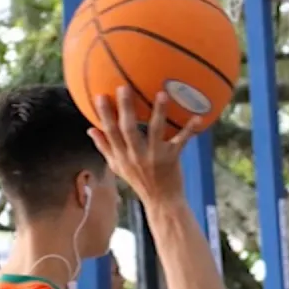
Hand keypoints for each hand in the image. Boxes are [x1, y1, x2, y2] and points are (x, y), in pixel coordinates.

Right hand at [88, 87, 201, 203]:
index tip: (99, 95)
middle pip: (128, 129)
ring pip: (155, 131)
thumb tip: (90, 129)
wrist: (162, 201)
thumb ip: (104, 147)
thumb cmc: (138, 181)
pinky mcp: (172, 158)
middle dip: (125, 108)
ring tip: (162, 94)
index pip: (110, 132)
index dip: (104, 115)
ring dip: (159, 112)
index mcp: (121, 156)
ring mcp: (155, 157)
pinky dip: (190, 129)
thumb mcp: (117, 167)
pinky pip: (181, 141)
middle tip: (124, 87)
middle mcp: (136, 155)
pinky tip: (198, 117)